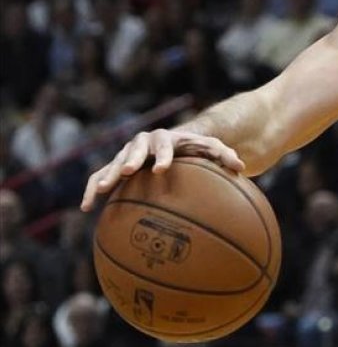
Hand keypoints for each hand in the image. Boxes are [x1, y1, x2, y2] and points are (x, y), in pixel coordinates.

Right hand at [80, 129, 243, 210]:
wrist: (172, 145)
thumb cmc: (194, 148)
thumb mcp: (210, 148)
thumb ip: (224, 155)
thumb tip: (242, 166)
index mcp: (165, 138)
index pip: (164, 145)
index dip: (162, 156)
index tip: (161, 169)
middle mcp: (142, 144)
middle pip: (133, 150)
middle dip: (130, 160)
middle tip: (126, 172)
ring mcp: (126, 155)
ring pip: (113, 164)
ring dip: (106, 176)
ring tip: (99, 192)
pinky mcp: (115, 167)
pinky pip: (99, 177)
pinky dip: (92, 190)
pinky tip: (86, 208)